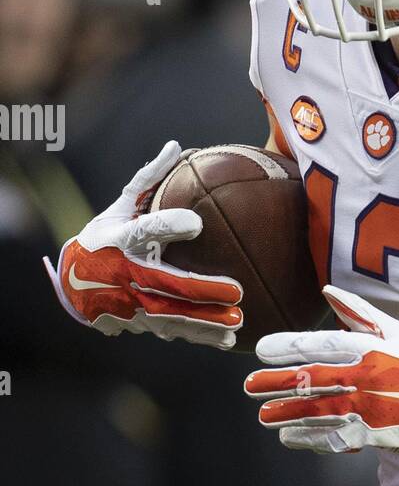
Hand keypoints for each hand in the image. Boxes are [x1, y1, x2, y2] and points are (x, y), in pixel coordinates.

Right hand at [43, 140, 242, 348]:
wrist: (72, 282)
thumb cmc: (103, 237)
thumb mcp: (118, 207)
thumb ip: (148, 179)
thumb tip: (175, 146)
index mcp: (120, 241)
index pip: (144, 231)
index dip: (168, 226)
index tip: (196, 224)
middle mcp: (124, 275)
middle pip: (165, 285)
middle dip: (201, 291)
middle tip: (237, 291)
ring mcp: (130, 304)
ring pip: (171, 317)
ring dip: (206, 322)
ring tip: (237, 322)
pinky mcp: (138, 323)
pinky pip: (171, 331)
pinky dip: (199, 337)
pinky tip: (226, 340)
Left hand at [244, 284, 398, 454]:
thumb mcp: (395, 329)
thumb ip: (358, 311)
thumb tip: (328, 290)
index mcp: (369, 347)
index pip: (320, 345)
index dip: (288, 346)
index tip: (262, 349)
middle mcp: (365, 377)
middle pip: (311, 380)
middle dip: (276, 383)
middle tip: (250, 386)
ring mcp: (368, 408)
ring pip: (316, 411)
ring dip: (285, 414)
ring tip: (263, 415)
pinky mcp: (373, 434)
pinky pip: (333, 436)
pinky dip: (309, 437)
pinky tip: (289, 436)